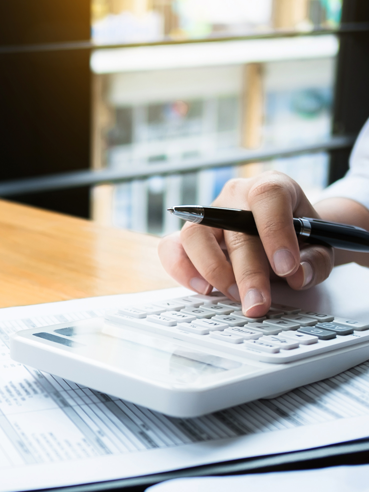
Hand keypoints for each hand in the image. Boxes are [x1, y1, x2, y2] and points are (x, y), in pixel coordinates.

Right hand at [158, 171, 334, 316]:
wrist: (282, 239)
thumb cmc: (299, 240)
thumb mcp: (320, 248)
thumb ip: (315, 262)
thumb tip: (298, 276)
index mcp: (272, 187)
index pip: (267, 196)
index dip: (275, 232)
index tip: (287, 268)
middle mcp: (234, 196)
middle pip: (232, 228)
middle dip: (247, 272)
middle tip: (258, 303)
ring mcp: (207, 216)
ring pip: (195, 236)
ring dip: (213, 271)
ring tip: (234, 296)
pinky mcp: (189, 238)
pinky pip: (171, 248)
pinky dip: (182, 270)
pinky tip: (204, 290)